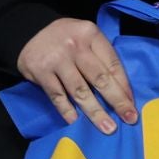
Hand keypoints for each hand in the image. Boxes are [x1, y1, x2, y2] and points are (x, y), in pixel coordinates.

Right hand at [17, 17, 139, 134]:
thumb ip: (101, 57)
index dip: (124, 86)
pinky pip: (57, 96)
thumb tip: (122, 91)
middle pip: (100, 79)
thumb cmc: (66, 39)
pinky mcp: (40, 71)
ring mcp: (56, 59)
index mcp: (91, 34)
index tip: (132, 104)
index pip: (113, 64)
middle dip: (117, 102)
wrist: (26, 30)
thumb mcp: (85, 37)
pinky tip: (76, 122)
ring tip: (108, 128)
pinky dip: (67, 110)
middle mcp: (74, 45)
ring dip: (95, 112)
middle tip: (129, 119)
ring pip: (80, 91)